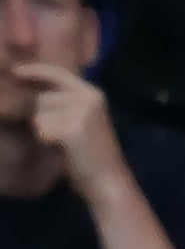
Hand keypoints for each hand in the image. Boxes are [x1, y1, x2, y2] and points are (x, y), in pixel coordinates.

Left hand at [13, 63, 118, 188]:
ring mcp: (81, 112)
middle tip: (61, 134)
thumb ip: (62, 103)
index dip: (35, 71)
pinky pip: (41, 129)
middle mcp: (89, 97)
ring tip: (62, 142)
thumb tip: (33, 93)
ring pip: (39, 115)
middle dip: (41, 116)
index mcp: (92, 93)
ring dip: (42, 130)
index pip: (58, 74)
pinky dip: (45, 141)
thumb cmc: (90, 151)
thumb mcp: (80, 119)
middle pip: (42, 99)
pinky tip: (62, 148)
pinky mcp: (73, 128)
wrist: (106, 177)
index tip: (15, 73)